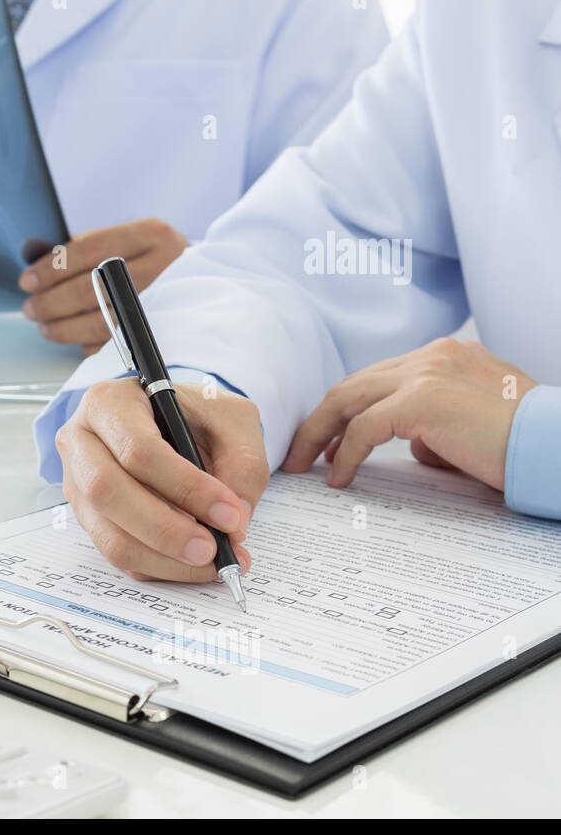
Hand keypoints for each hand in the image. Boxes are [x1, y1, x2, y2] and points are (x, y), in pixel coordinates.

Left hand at [19, 219, 188, 354]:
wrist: (209, 282)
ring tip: (45, 326)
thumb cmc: (154, 259)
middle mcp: (163, 265)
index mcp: (150, 234)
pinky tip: (75, 338)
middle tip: (31, 308)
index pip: (89, 250)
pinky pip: (116, 344)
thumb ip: (86, 247)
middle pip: (93, 289)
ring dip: (64, 328)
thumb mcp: (128, 240)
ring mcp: (166, 301)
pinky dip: (89, 343)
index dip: (52, 268)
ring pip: (102, 322)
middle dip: (52, 302)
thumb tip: (36, 262)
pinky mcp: (165, 331)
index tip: (27, 280)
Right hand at [56, 380, 268, 581]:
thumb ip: (242, 465)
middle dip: (166, 530)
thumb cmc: (196, 414)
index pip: (138, 450)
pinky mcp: (86, 517)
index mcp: (110, 402)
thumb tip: (234, 524)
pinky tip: (193, 563)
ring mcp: (76, 483)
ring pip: (109, 534)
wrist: (172, 421)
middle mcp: (80, 441)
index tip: (229, 514)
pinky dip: (159, 566)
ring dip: (164, 558)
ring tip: (211, 562)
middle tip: (213, 549)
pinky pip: (117, 552)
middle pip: (108, 493)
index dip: (185, 487)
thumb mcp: (232, 419)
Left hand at [282, 338, 537, 490]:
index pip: (378, 379)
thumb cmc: (524, 444)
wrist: (557, 448)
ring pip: (348, 399)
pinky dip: (344, 454)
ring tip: (302, 465)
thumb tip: (410, 447)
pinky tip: (339, 478)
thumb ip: (435, 427)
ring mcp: (426, 374)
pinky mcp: (423, 401)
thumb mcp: (472, 425)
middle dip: (321, 420)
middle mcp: (432, 356)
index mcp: (445, 356)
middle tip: (300, 452)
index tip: (327, 438)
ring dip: (318, 434)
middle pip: (353, 384)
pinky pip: (364, 429)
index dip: (347, 409)